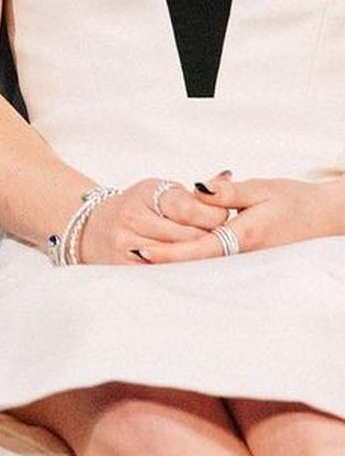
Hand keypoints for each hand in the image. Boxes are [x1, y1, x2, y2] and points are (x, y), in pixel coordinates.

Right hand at [75, 176, 230, 264]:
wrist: (92, 228)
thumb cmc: (137, 208)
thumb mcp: (160, 192)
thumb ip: (194, 193)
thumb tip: (227, 177)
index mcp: (145, 194)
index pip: (190, 207)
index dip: (215, 215)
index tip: (224, 218)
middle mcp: (132, 217)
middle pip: (190, 236)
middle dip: (213, 239)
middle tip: (225, 240)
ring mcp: (126, 244)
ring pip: (181, 258)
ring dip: (201, 258)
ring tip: (210, 254)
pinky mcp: (125, 268)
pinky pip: (166, 273)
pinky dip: (182, 272)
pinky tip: (191, 268)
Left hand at [135, 172, 340, 262]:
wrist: (328, 218)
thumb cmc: (295, 200)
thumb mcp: (262, 189)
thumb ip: (227, 192)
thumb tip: (197, 188)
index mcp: (245, 237)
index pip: (199, 249)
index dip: (170, 253)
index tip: (142, 252)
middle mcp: (245, 255)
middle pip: (198, 264)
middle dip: (166, 264)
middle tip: (130, 259)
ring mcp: (249, 263)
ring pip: (206, 267)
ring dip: (177, 266)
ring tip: (142, 263)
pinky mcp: (250, 262)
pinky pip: (217, 266)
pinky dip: (195, 264)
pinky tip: (175, 263)